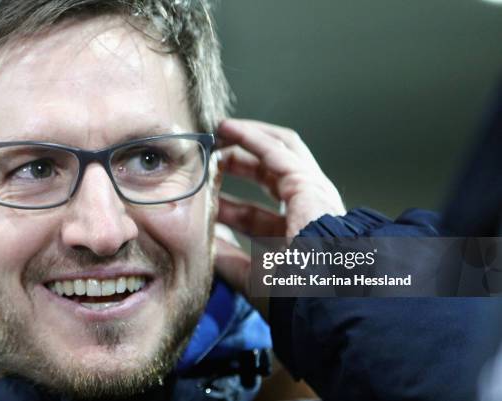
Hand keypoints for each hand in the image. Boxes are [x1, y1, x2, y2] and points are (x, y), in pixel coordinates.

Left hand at [213, 119, 344, 317]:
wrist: (321, 299)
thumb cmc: (294, 296)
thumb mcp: (252, 275)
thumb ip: (228, 257)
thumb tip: (204, 241)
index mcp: (295, 235)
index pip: (256, 211)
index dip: (228, 202)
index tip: (204, 195)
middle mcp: (307, 209)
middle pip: (269, 174)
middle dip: (238, 162)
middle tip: (210, 156)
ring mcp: (312, 193)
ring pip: (279, 151)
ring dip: (246, 139)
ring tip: (218, 131)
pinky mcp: (308, 183)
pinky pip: (276, 150)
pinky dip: (251, 136)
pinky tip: (229, 129)